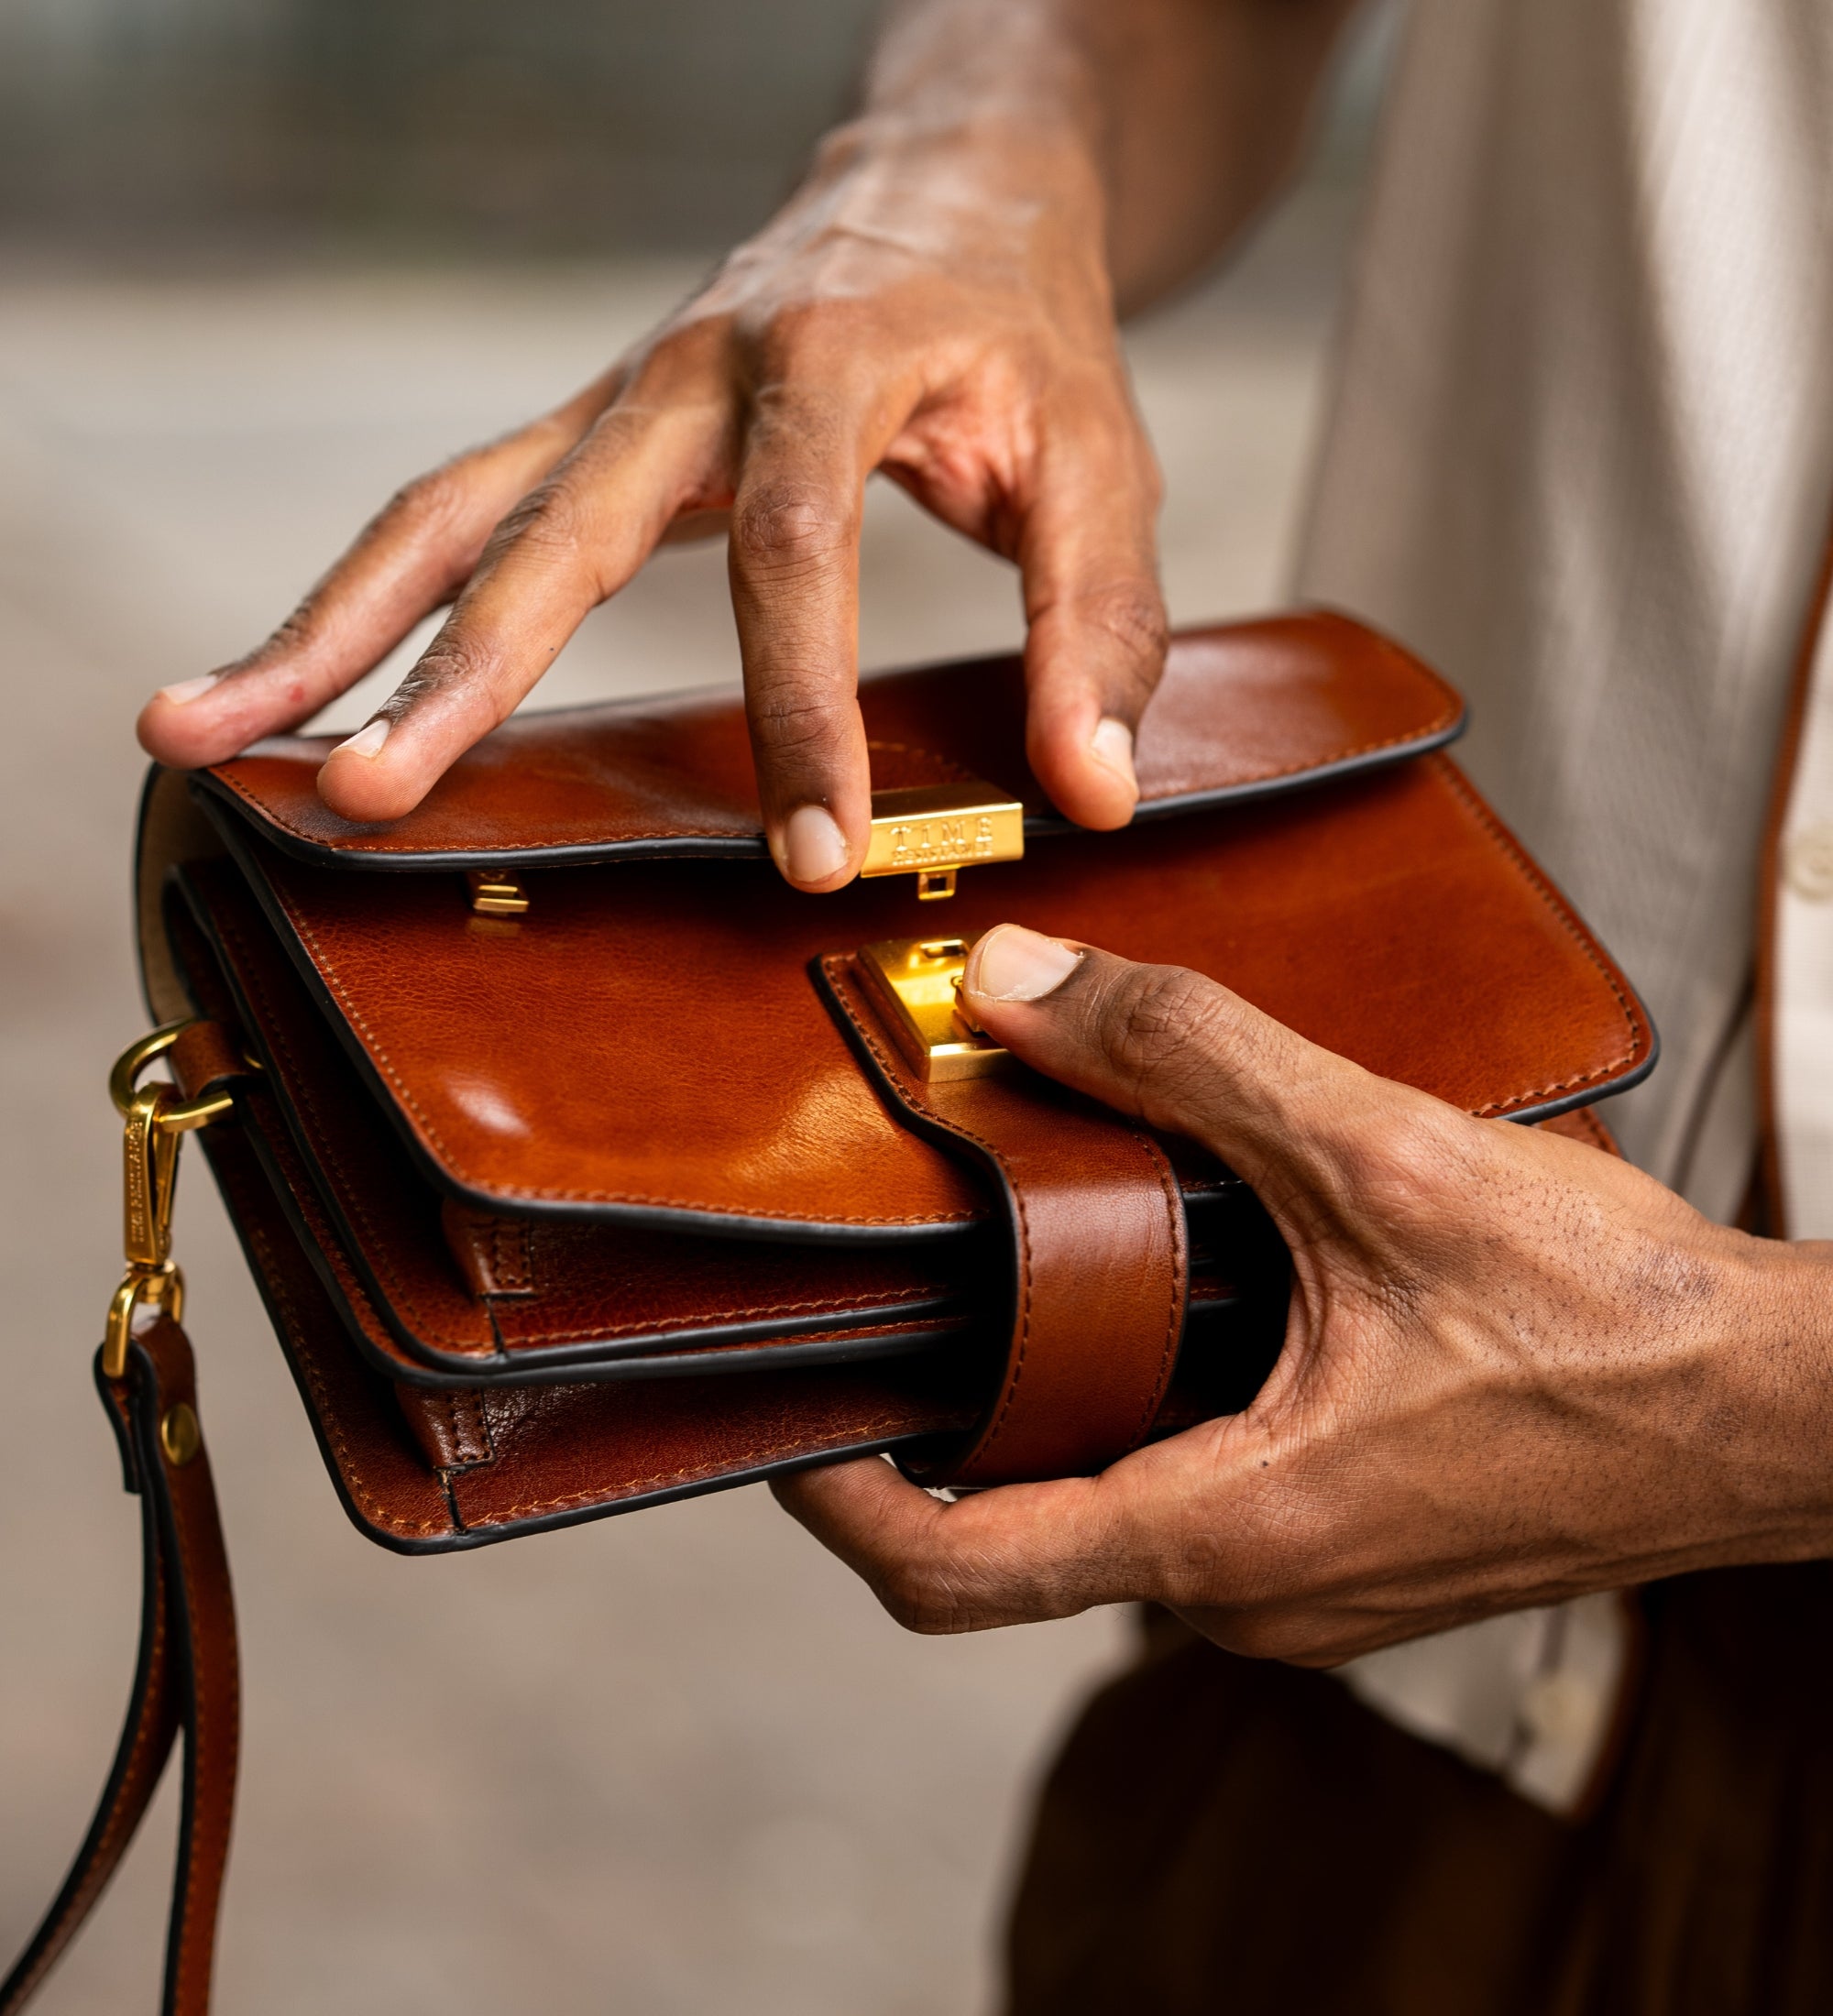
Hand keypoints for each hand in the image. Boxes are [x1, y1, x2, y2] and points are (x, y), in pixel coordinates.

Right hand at [134, 124, 1164, 887]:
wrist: (945, 187)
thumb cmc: (1024, 331)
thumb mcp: (1100, 463)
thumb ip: (1097, 627)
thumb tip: (1086, 795)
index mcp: (826, 360)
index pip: (794, 550)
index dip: (800, 706)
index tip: (810, 852)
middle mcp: (689, 372)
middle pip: (546, 522)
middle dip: (452, 668)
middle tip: (366, 791)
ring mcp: (615, 402)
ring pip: (446, 509)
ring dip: (327, 624)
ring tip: (202, 732)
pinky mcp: (585, 436)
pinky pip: (453, 515)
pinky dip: (364, 603)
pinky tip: (288, 683)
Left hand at [774, 925, 1832, 1663]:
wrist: (1778, 1404)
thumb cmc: (1612, 1316)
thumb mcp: (1379, 1156)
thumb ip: (1187, 1057)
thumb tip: (1021, 984)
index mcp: (1232, 1535)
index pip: (955, 1574)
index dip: (841, 1501)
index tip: (787, 1416)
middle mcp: (1252, 1593)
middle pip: (1020, 1536)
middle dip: (945, 1424)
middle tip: (904, 1291)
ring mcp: (1306, 1587)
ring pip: (1112, 1513)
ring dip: (1056, 1406)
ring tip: (1023, 1270)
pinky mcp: (1353, 1551)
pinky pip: (1197, 1498)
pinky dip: (1148, 1408)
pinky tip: (1172, 1294)